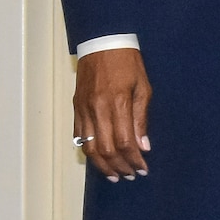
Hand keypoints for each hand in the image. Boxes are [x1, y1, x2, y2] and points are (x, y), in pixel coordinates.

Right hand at [74, 48, 152, 181]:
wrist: (102, 44)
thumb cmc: (128, 63)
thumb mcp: (143, 87)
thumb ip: (141, 118)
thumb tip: (144, 145)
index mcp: (117, 103)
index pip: (124, 142)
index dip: (134, 159)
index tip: (143, 169)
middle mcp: (97, 109)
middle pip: (106, 149)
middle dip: (120, 166)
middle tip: (131, 175)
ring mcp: (83, 110)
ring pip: (90, 147)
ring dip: (103, 166)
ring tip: (116, 175)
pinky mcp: (76, 108)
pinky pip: (80, 137)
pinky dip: (89, 152)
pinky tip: (99, 160)